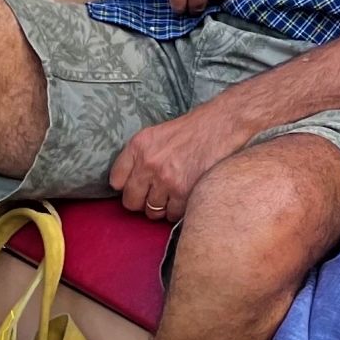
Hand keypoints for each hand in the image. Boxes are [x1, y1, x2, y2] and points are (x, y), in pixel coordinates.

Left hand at [109, 100, 243, 222]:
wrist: (223, 124)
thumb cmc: (194, 129)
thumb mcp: (158, 134)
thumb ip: (141, 156)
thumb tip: (131, 182)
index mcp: (138, 146)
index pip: (116, 180)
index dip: (128, 186)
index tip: (138, 186)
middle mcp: (148, 163)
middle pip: (130, 202)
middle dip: (143, 201)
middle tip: (156, 195)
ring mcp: (166, 179)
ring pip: (152, 211)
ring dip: (162, 207)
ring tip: (174, 195)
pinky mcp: (184, 191)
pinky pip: (173, 214)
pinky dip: (179, 210)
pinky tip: (186, 196)